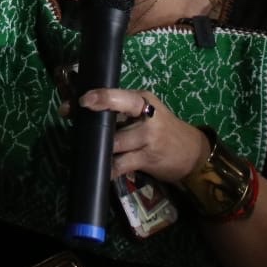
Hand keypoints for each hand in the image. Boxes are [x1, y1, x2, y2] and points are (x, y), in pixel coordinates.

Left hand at [76, 88, 209, 184]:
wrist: (192, 152)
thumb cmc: (162, 128)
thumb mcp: (146, 112)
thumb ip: (122, 110)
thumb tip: (84, 110)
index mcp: (143, 100)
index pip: (122, 96)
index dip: (101, 97)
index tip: (82, 101)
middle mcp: (147, 117)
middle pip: (115, 119)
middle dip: (92, 124)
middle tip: (74, 124)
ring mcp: (148, 139)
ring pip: (115, 143)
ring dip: (99, 146)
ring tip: (85, 147)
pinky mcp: (147, 159)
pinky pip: (121, 165)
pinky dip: (108, 168)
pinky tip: (100, 169)